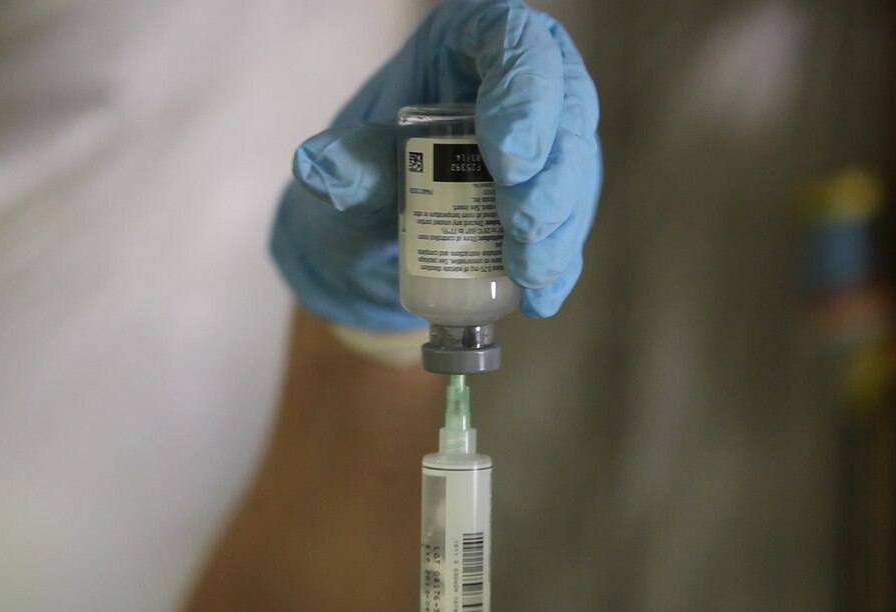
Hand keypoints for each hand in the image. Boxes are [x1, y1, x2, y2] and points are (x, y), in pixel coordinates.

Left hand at [271, 0, 601, 330]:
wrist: (377, 222)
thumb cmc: (368, 168)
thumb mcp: (351, 162)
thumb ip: (346, 163)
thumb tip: (319, 167)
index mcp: (470, 41)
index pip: (514, 42)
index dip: (524, 96)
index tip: (507, 161)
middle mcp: (522, 79)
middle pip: (564, 109)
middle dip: (549, 176)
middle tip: (522, 228)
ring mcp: (550, 134)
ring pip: (576, 168)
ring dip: (559, 226)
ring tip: (530, 273)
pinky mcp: (560, 187)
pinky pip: (571, 219)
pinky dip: (558, 261)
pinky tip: (540, 299)